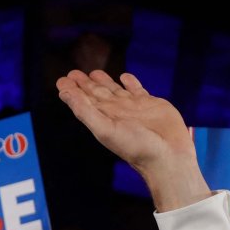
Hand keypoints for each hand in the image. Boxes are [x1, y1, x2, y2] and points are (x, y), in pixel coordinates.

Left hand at [55, 69, 209, 212]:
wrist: (167, 156)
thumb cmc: (137, 148)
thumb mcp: (105, 129)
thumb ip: (85, 112)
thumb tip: (65, 94)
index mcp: (103, 118)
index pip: (83, 101)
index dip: (72, 91)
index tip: (61, 81)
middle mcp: (116, 112)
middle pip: (96, 94)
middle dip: (84, 84)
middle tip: (73, 74)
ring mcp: (133, 107)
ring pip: (114, 90)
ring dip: (104, 82)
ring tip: (94, 73)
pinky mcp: (151, 104)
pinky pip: (137, 90)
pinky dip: (130, 83)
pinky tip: (125, 77)